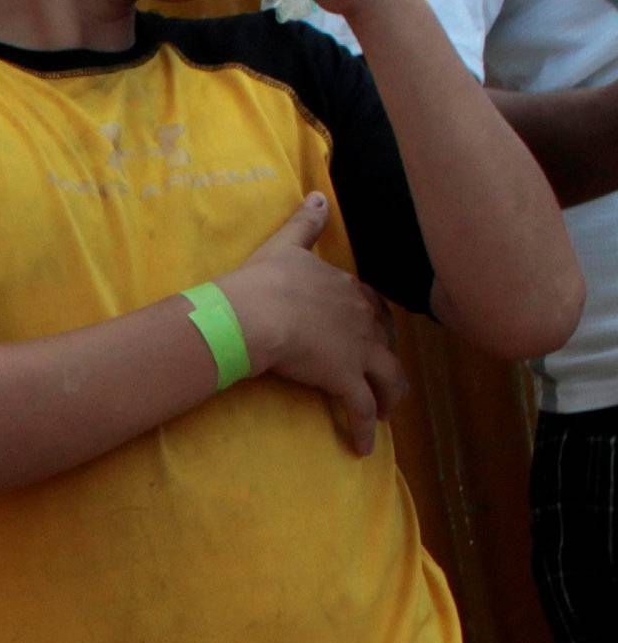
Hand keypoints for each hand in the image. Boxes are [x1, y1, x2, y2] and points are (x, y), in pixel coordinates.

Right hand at [219, 195, 407, 455]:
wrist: (254, 313)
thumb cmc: (264, 279)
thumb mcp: (285, 245)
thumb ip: (305, 222)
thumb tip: (318, 194)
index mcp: (349, 290)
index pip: (374, 309)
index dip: (376, 325)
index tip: (373, 337)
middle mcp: (363, 321)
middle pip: (388, 345)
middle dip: (389, 364)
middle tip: (384, 380)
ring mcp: (358, 352)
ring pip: (389, 380)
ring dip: (389, 398)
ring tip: (385, 414)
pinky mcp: (345, 380)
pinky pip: (361, 411)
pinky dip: (364, 431)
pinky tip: (362, 449)